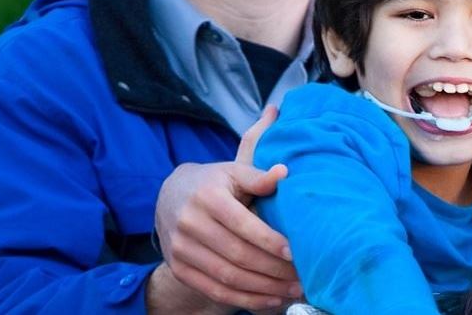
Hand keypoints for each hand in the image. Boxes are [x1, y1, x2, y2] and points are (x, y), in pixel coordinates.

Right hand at [153, 109, 302, 311]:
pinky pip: (214, 291)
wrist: (169, 196)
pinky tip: (269, 299)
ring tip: (291, 291)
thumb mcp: (232, 172)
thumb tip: (284, 173)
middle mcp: (190, 224)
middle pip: (238, 255)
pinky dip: (244, 299)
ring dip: (263, 289)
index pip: (243, 224)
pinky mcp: (178, 268)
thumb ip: (258, 177)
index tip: (295, 253)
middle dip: (273, 270)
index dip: (270, 241)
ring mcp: (181, 249)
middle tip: (302, 278)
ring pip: (228, 277)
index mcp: (207, 197)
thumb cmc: (212, 183)